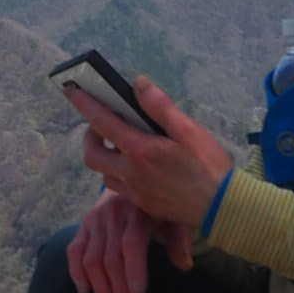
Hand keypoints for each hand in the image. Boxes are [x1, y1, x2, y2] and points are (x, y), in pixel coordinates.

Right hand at [65, 188, 170, 292]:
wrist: (134, 178)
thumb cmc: (159, 204)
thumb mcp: (175, 215)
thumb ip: (179, 238)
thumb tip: (184, 265)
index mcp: (138, 211)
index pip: (131, 243)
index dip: (133, 269)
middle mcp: (112, 215)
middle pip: (111, 259)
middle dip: (119, 292)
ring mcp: (94, 219)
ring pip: (92, 260)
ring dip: (101, 290)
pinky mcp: (84, 224)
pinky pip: (74, 251)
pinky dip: (76, 272)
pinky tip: (85, 291)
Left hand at [69, 74, 231, 242]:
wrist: (223, 208)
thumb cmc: (209, 166)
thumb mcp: (188, 130)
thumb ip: (160, 107)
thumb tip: (138, 84)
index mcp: (140, 151)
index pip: (102, 122)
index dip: (85, 104)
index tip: (71, 90)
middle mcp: (131, 173)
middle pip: (92, 155)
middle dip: (89, 136)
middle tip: (101, 125)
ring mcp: (136, 192)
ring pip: (104, 174)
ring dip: (105, 157)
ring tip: (120, 145)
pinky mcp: (144, 206)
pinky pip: (120, 189)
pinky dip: (119, 173)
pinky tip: (137, 167)